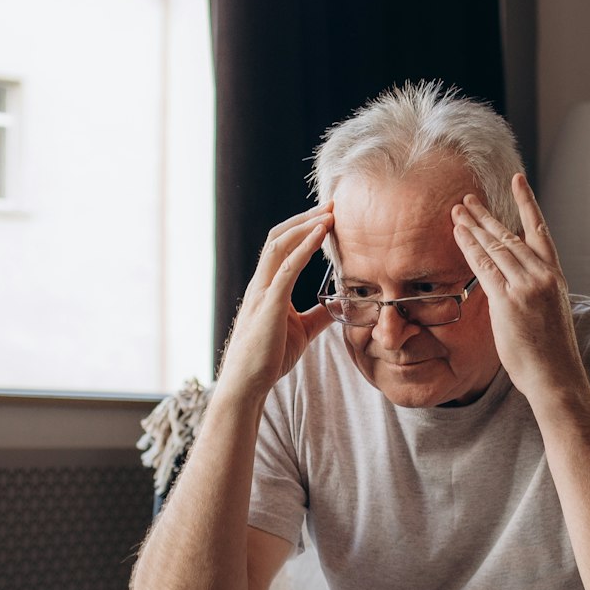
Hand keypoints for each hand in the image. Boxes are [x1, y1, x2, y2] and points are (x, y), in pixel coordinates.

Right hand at [215, 203, 335, 399]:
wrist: (248, 384)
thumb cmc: (269, 358)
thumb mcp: (302, 331)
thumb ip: (319, 315)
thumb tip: (340, 306)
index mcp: (267, 287)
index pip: (282, 247)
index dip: (303, 228)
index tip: (327, 216)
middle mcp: (261, 283)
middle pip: (279, 237)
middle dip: (305, 218)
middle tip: (332, 205)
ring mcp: (262, 292)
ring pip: (279, 246)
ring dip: (305, 226)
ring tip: (329, 213)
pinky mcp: (268, 306)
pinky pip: (286, 269)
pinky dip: (304, 248)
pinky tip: (321, 235)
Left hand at [451, 174, 589, 404]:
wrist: (556, 376)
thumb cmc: (550, 353)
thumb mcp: (549, 313)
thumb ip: (532, 291)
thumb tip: (511, 282)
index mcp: (555, 276)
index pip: (540, 231)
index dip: (527, 203)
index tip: (518, 181)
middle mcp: (543, 275)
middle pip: (510, 235)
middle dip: (486, 215)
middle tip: (469, 198)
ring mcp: (526, 286)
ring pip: (495, 246)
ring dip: (474, 226)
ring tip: (457, 210)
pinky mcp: (509, 300)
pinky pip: (484, 266)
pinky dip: (469, 247)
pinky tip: (458, 234)